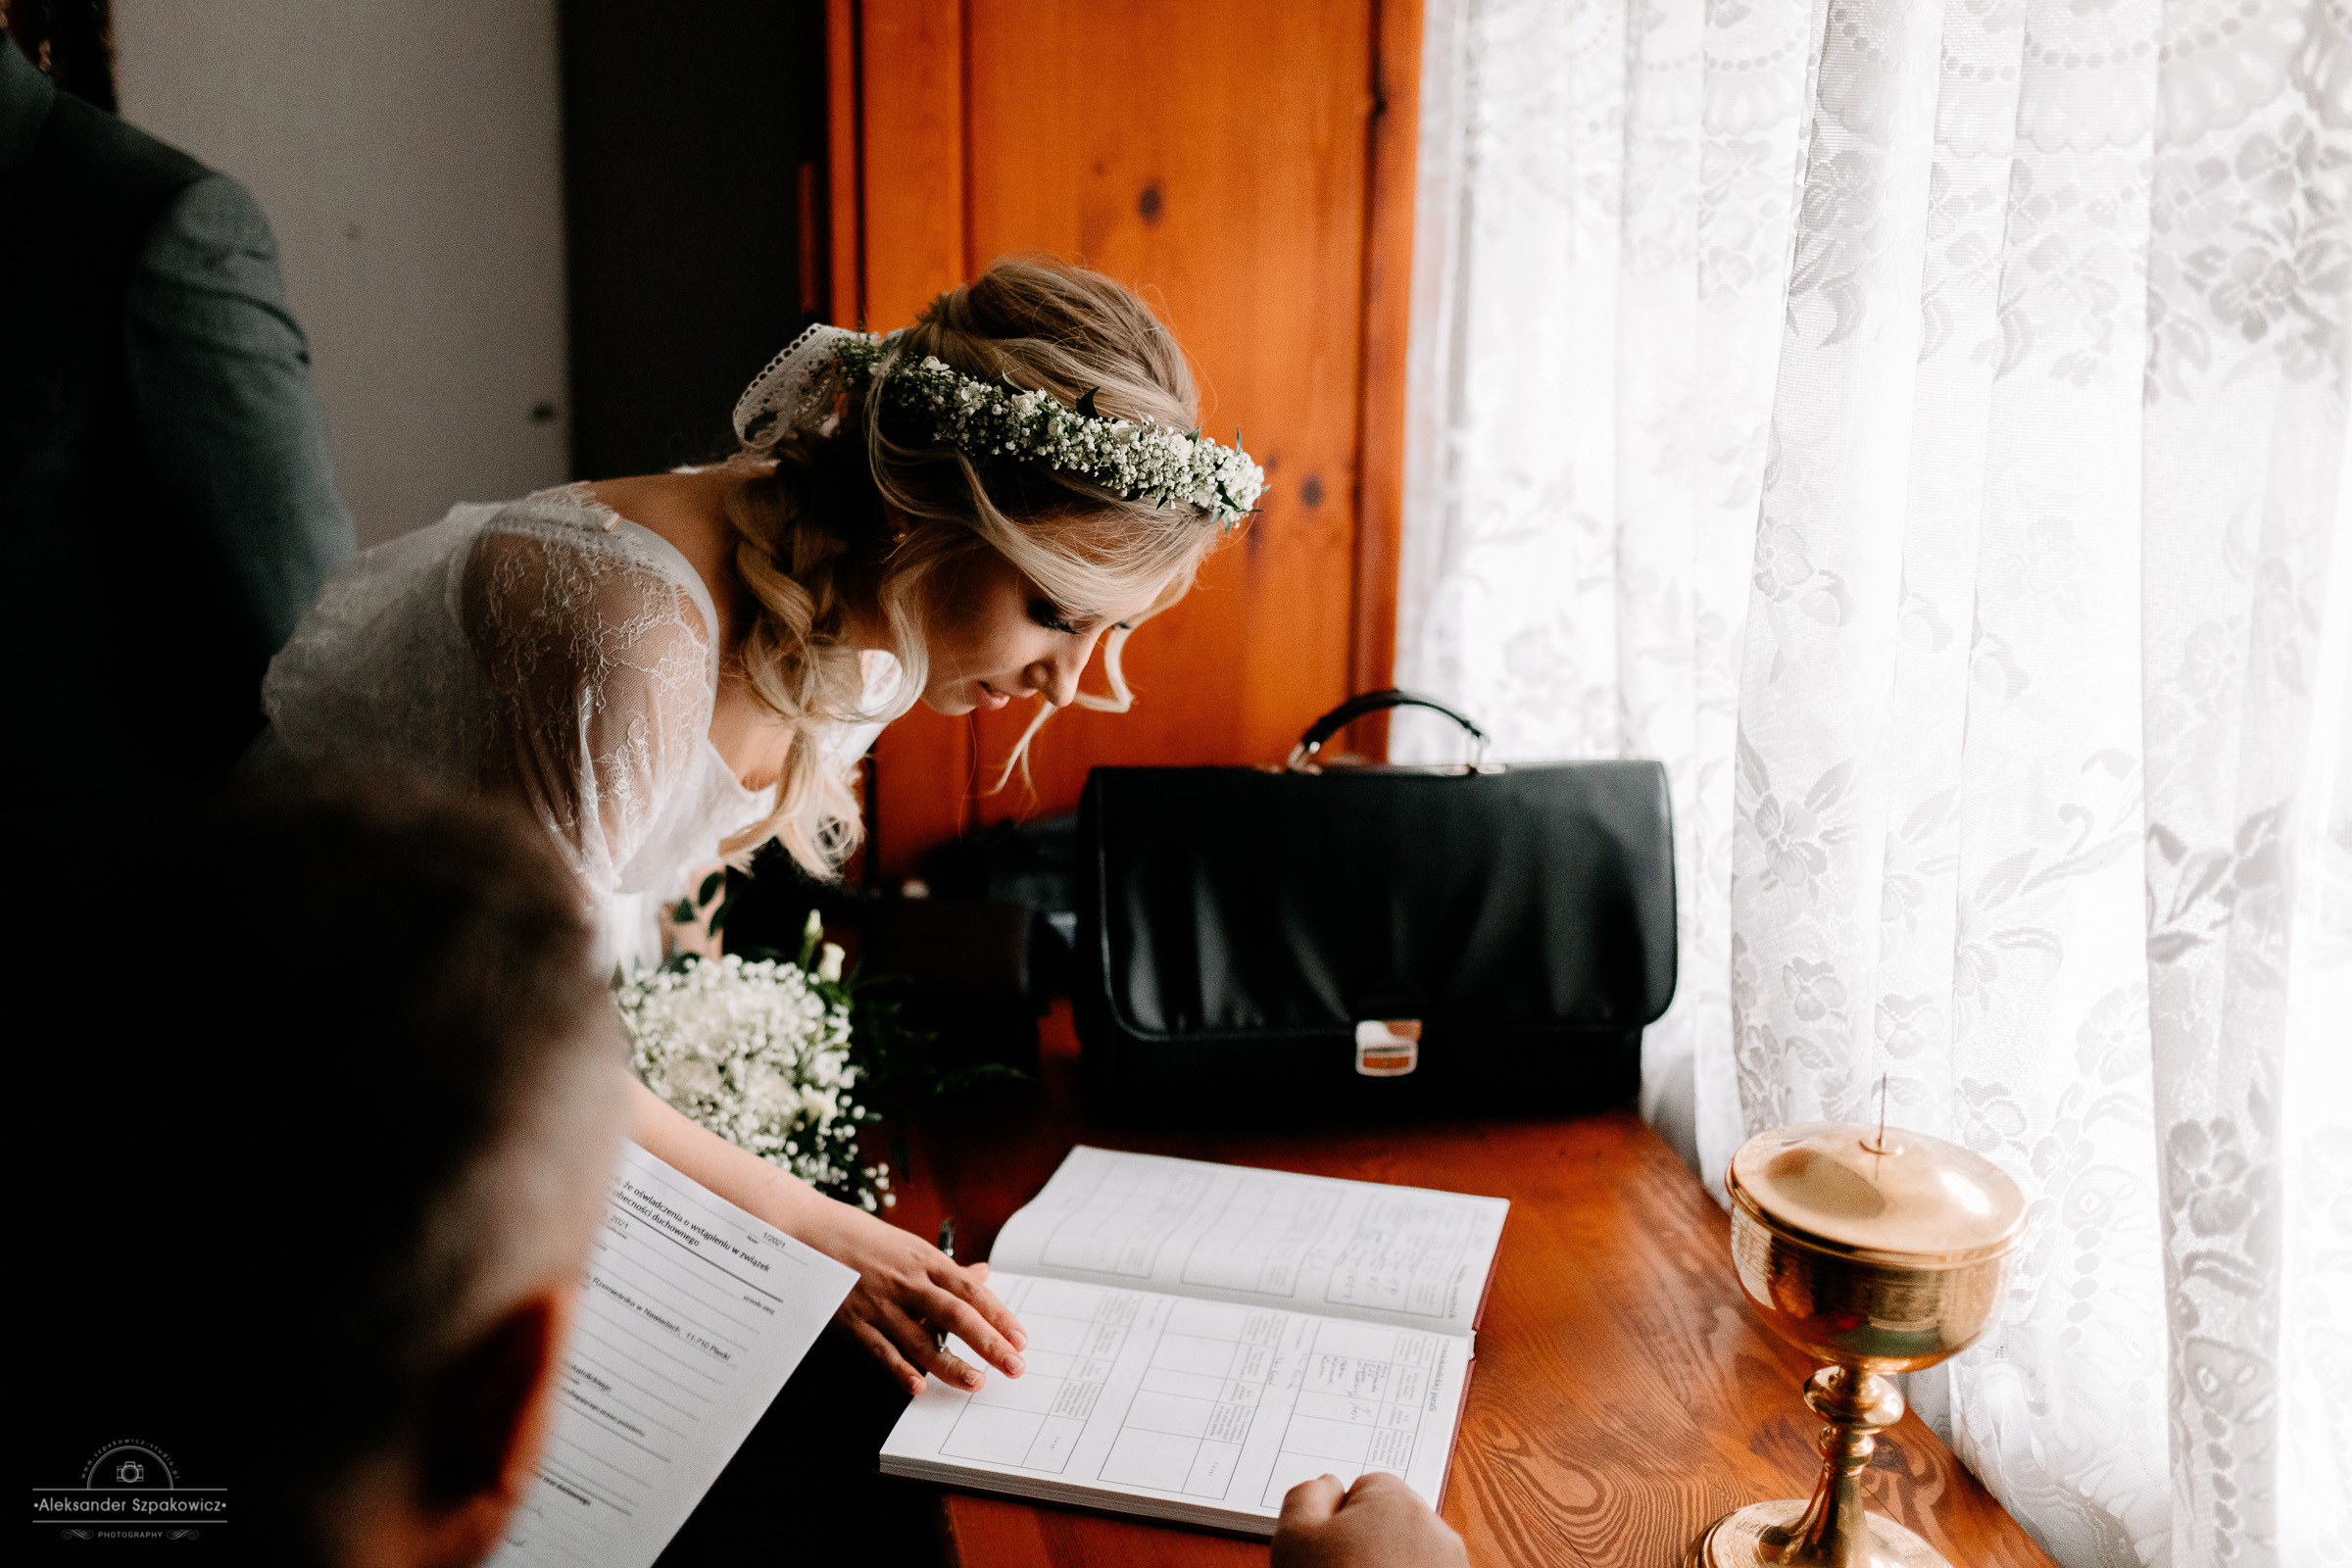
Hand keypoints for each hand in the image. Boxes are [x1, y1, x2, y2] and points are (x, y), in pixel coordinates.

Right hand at [793, 1197, 1028, 1395]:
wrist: (805, 1232)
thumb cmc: (862, 1239)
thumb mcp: (909, 1246)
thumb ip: (946, 1268)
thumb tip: (983, 1275)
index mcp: (925, 1261)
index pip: (972, 1292)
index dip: (999, 1316)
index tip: (1021, 1340)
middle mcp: (906, 1282)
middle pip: (956, 1316)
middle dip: (989, 1343)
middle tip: (1014, 1366)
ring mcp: (878, 1303)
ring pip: (921, 1339)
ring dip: (951, 1365)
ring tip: (976, 1383)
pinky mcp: (851, 1322)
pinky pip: (880, 1350)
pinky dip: (899, 1370)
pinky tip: (918, 1387)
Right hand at [1272, 1472, 1466, 1567]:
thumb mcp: (1294, 1538)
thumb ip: (1306, 1496)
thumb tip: (1327, 1485)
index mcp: (1397, 1501)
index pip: (1366, 1488)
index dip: (1339, 1519)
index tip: (1326, 1549)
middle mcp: (1436, 1529)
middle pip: (1392, 1523)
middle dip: (1367, 1544)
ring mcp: (1452, 1567)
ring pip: (1411, 1557)